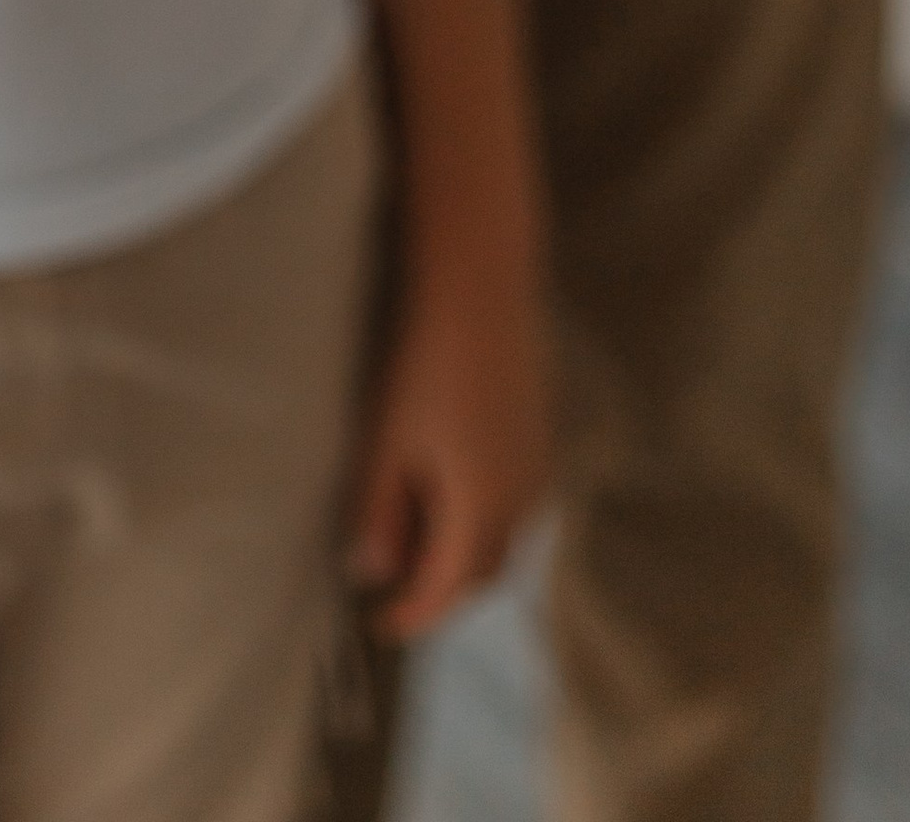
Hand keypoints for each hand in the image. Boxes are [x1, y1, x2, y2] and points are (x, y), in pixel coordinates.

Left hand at [346, 258, 551, 639]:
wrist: (479, 285)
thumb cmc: (422, 360)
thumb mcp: (386, 439)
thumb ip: (377, 510)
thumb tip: (369, 571)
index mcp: (483, 507)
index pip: (447, 585)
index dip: (413, 612)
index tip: (380, 623)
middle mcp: (523, 496)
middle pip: (484, 570)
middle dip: (441, 590)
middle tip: (396, 592)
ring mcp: (538, 464)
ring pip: (503, 536)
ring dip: (463, 553)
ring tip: (413, 543)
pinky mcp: (540, 433)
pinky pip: (514, 502)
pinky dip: (480, 517)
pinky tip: (446, 493)